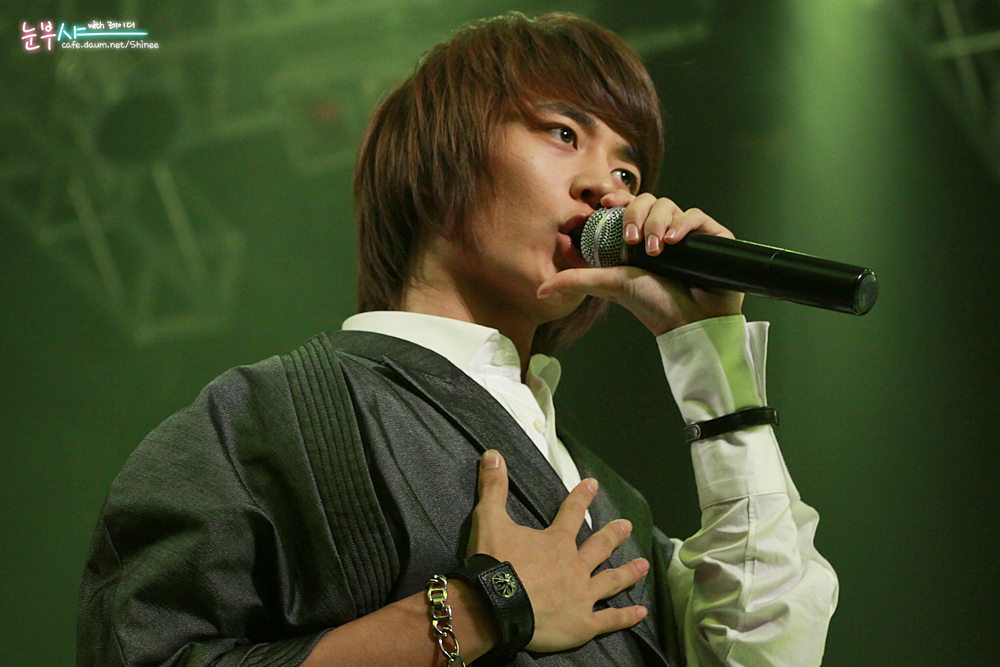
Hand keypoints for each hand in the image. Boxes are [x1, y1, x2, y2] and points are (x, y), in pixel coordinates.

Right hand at [467, 450, 648, 652]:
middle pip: (599, 547)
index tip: (593, 485)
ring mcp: (582, 596)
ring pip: (611, 581)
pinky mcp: (582, 624)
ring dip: (628, 572)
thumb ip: (494, 487)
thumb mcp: (489, 520)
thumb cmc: (493, 564)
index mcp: (556, 542)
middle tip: (627, 526)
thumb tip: (492, 453)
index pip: (572, 513)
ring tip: (643, 565)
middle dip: (613, 535)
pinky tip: (641, 613)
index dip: (582, 497)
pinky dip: (626, 616)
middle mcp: (575, 566)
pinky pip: (610, 620)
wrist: (493, 607)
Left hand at [538, 191, 743, 335]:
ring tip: (656, 249)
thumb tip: (541, 290)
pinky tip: (674, 240)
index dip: (616, 198)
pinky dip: (684, 223)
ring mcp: (686, 234)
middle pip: (647, 200)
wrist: (689, 323)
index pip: (627, 205)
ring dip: (658, 222)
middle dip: (637, 215)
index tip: (604, 203)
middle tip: (633, 239)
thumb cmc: (652, 306)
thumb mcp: (608, 286)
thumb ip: (576, 281)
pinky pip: (696, 215)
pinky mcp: (711, 237)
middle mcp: (661, 232)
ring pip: (669, 205)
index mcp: (638, 238)